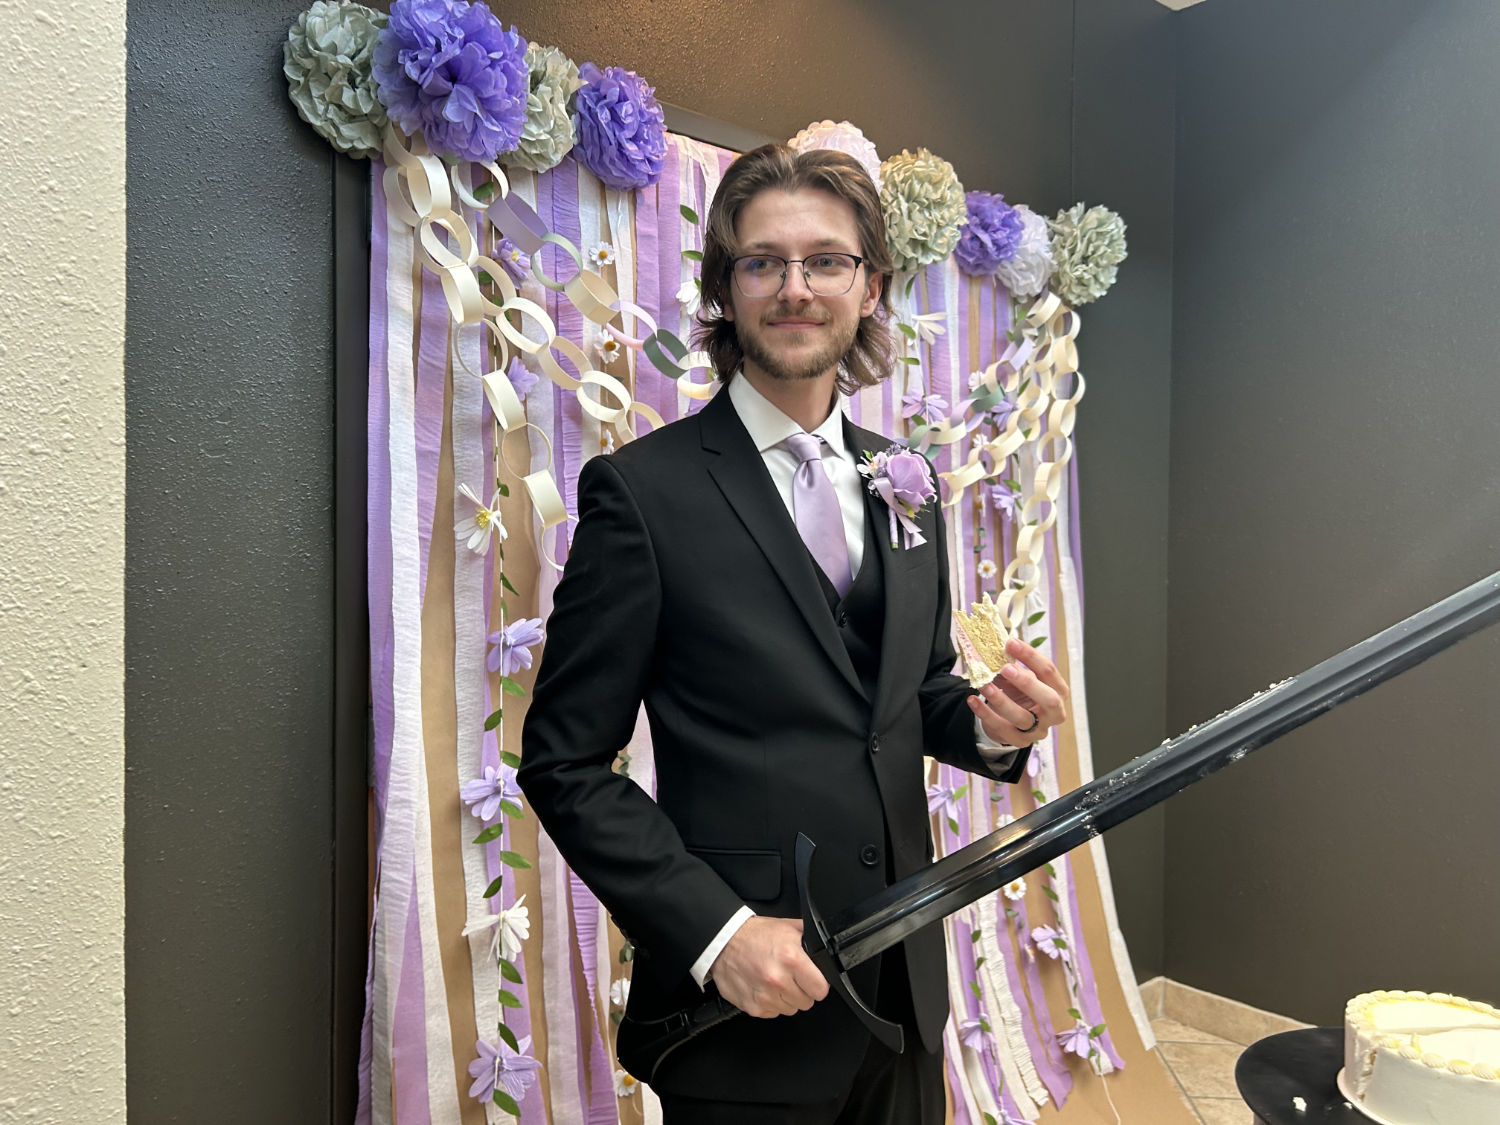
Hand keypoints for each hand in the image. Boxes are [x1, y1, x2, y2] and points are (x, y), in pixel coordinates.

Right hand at [708, 916, 828, 1018]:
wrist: (724, 941)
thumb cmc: (755, 935)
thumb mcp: (789, 928)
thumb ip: (811, 940)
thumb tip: (826, 950)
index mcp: (791, 959)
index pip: (821, 990)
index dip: (818, 984)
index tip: (812, 980)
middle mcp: (778, 979)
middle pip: (806, 1002)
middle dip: (802, 990)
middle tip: (791, 977)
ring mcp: (764, 996)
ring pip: (791, 1010)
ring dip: (786, 998)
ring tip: (775, 980)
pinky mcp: (753, 1007)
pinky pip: (773, 1013)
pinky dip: (770, 1003)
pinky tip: (763, 986)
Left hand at [967, 638, 1070, 746]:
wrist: (1013, 721)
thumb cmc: (1021, 693)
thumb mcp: (1022, 679)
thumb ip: (1014, 667)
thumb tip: (998, 648)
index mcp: (1059, 691)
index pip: (1049, 672)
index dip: (1031, 656)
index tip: (1011, 643)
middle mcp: (1054, 713)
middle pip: (1049, 700)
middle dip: (1027, 683)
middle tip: (1006, 668)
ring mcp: (1038, 730)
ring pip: (1022, 717)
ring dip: (1001, 700)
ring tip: (984, 684)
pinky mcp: (1019, 740)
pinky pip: (1002, 729)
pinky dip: (985, 714)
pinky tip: (972, 700)